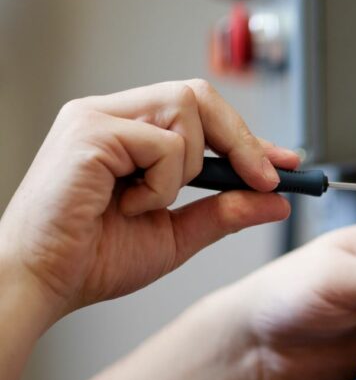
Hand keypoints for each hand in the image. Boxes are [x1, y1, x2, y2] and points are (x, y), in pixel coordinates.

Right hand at [0, 79, 297, 321]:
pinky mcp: (89, 130)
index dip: (248, 137)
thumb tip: (277, 200)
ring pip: (187, 110)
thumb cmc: (92, 260)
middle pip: (200, 95)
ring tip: (151, 203)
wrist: (43, 284)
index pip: (202, 114)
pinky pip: (164, 144)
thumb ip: (225, 213)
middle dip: (242, 140)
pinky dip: (162, 184)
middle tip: (266, 180)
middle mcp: (112, 115)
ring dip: (191, 167)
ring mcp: (97, 117)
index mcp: (129, 133)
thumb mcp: (177, 236)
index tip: (286, 162)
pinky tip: (130, 206)